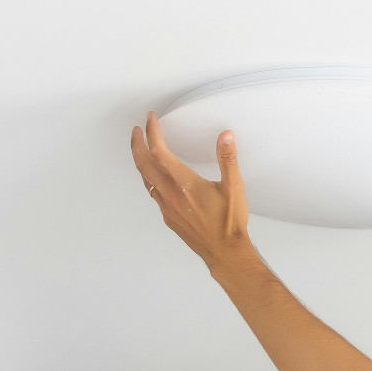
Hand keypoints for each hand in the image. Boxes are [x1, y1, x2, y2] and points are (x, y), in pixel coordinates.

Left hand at [129, 112, 251, 271]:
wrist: (225, 251)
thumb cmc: (229, 223)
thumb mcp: (234, 188)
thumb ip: (228, 159)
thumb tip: (225, 136)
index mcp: (184, 184)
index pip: (159, 151)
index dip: (152, 132)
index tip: (150, 119)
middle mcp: (170, 194)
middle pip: (143, 163)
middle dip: (137, 143)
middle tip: (137, 130)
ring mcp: (167, 207)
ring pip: (145, 179)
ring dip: (140, 160)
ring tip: (141, 149)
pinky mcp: (168, 217)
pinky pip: (152, 193)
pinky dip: (149, 178)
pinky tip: (155, 178)